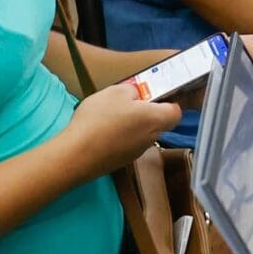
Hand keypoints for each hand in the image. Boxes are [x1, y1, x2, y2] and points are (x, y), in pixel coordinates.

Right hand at [66, 79, 184, 177]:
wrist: (76, 155)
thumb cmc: (100, 119)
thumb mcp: (116, 92)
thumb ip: (133, 91)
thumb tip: (138, 96)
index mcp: (156, 120)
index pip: (176, 112)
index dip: (168, 102)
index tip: (152, 95)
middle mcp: (151, 138)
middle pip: (157, 123)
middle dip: (145, 112)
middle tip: (125, 103)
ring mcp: (137, 152)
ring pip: (140, 134)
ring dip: (130, 125)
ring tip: (107, 117)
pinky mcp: (121, 162)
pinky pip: (126, 144)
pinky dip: (118, 137)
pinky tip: (100, 132)